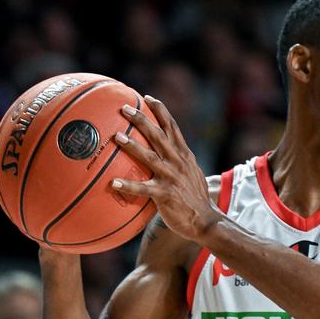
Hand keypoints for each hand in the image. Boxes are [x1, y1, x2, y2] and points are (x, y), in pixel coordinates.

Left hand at [110, 96, 218, 242]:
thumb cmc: (195, 199)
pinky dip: (128, 185)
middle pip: (158, 135)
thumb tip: (168, 156)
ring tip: (117, 137)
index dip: (160, 110)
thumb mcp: (192, 173)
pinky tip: (113, 183)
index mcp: (183, 155)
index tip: (147, 98)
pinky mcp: (165, 194)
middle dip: (142, 119)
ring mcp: (171, 177)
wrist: (206, 220)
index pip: (172, 126)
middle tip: (125, 108)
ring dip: (132, 146)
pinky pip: (143, 188)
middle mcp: (177, 162)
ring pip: (149, 157)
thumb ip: (180, 162)